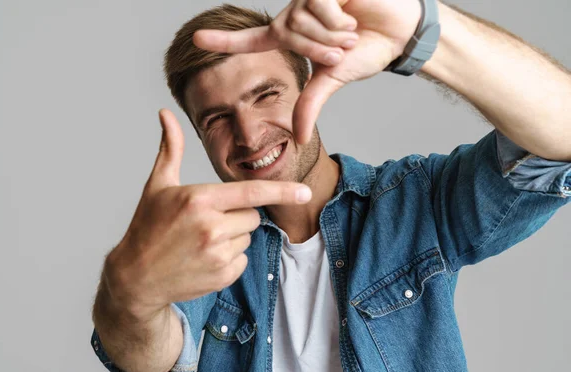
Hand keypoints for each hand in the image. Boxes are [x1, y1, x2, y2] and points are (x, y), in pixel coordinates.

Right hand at [104, 109, 311, 319]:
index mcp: (199, 200)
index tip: (305, 192)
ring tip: (202, 240)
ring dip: (233, 237)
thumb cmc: (147, 226)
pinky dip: (230, 258)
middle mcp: (210, 228)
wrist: (137, 277)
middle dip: (238, 215)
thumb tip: (166, 114)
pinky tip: (204, 258)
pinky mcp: (222, 276)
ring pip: (248, 237)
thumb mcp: (158, 185)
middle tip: (208, 221)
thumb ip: (171, 149)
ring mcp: (217, 254)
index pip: (252, 192)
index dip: (282, 191)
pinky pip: (243, 259)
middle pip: (253, 215)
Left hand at [193, 0, 421, 143]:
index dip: (223, 42)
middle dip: (318, 48)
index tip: (194, 39)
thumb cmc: (366, 50)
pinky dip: (338, 18)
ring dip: (331, 34)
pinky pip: (318, 3)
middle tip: (342, 48)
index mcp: (292, 36)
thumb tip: (299, 138)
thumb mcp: (333, 78)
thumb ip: (311, 104)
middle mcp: (295, 13)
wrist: (398, 31)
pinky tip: (353, 11)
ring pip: (302, 19)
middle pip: (287, 34)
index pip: (251, 41)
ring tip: (351, 29)